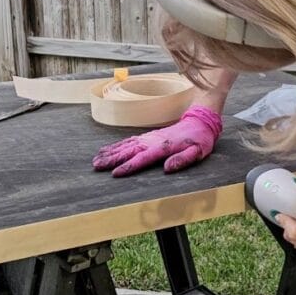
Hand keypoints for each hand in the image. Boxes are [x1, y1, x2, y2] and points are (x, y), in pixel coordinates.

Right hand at [92, 105, 222, 176]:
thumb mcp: (197, 152)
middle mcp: (152, 141)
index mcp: (163, 147)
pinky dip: (117, 145)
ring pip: (126, 145)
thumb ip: (183, 160)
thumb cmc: (199, 140)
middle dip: (111, 159)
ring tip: (96, 160)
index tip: (115, 173)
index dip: (128, 166)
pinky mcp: (147, 136)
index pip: (142, 158)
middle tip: (97, 166)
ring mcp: (148, 137)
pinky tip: (108, 151)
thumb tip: (167, 168)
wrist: (199, 121)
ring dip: (110, 152)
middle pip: (128, 151)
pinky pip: (129, 141)